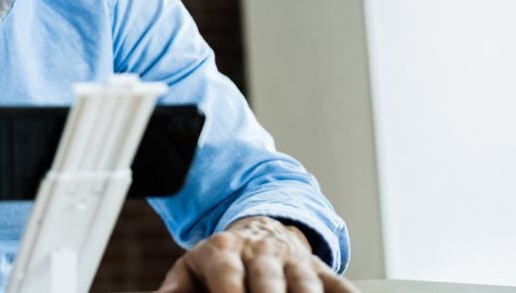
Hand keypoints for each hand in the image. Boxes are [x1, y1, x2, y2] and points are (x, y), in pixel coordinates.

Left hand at [155, 216, 357, 292]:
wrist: (259, 228)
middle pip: (269, 281)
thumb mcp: (191, 268)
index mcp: (225, 251)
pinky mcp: (322, 270)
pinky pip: (340, 285)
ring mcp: (294, 261)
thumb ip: (175, 289)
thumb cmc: (220, 261)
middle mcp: (262, 252)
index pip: (227, 274)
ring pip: (306, 285)